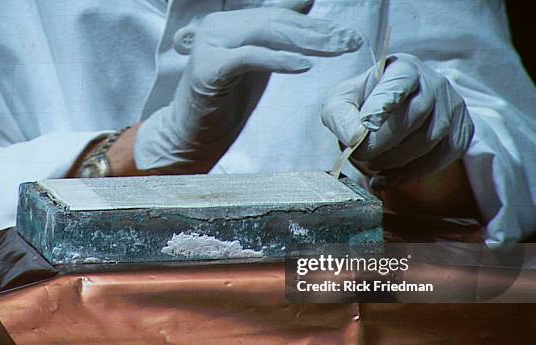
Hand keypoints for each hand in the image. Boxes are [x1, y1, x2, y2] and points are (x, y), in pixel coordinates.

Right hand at [135, 0, 362, 172]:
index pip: (280, 13)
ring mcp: (210, 43)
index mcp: (231, 23)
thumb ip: (275, 43)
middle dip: (318, 31)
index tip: (347, 31)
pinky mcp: (208, 67)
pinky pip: (250, 57)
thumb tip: (306, 19)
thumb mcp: (257, 68)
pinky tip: (305, 66)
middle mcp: (218, 26)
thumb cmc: (225, 104)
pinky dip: (278, 60)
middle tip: (351, 41)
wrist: (190, 134)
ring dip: (307, 41)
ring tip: (338, 48)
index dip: (315, 21)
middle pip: (277, 21)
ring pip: (266, 32)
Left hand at [321, 53, 473, 188]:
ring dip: (395, 159)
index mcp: (402, 68)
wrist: (393, 116)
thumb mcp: (341, 102)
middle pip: (416, 114)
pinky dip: (409, 174)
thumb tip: (354, 137)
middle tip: (361, 154)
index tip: (366, 125)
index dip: (383, 104)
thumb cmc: (364, 105)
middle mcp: (433, 83)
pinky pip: (439, 159)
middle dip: (384, 141)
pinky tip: (385, 178)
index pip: (399, 82)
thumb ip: (340, 115)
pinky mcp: (459, 133)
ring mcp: (451, 108)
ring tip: (372, 164)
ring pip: (429, 139)